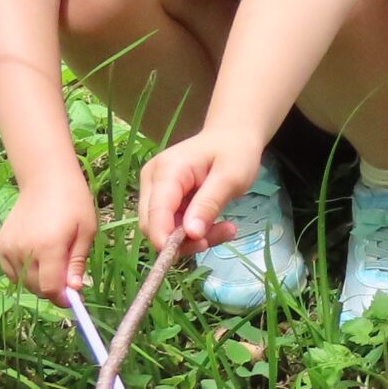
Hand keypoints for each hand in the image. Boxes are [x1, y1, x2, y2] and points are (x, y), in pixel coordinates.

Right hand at [0, 179, 98, 302]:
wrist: (45, 180)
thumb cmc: (73, 203)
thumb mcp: (86, 231)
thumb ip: (77, 262)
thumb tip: (74, 290)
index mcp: (48, 247)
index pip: (50, 287)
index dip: (63, 298)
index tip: (75, 298)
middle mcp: (24, 250)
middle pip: (36, 287)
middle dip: (54, 290)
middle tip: (68, 280)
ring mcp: (9, 248)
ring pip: (23, 282)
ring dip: (39, 282)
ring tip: (54, 264)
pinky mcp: (1, 245)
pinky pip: (11, 272)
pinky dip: (24, 274)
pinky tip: (38, 261)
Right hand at [139, 129, 263, 253]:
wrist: (232, 137)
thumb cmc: (235, 152)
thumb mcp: (231, 176)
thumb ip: (209, 204)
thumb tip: (191, 234)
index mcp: (167, 170)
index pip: (156, 210)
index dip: (165, 237)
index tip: (188, 251)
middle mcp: (152, 180)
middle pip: (154, 224)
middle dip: (184, 239)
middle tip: (223, 234)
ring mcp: (155, 190)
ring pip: (163, 229)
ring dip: (194, 237)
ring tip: (227, 229)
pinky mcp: (163, 199)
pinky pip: (173, 225)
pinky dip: (195, 232)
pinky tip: (219, 226)